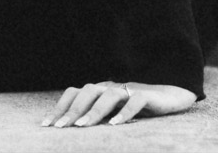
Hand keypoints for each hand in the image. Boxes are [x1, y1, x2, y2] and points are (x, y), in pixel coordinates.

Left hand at [40, 80, 196, 127]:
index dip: (60, 107)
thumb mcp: (112, 113)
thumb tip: (72, 131)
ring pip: (108, 95)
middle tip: (61, 128)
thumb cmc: (136, 108)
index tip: (47, 125)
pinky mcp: (146, 95)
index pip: (74, 94)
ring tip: (83, 127)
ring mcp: (127, 89)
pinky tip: (116, 126)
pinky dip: (124, 113)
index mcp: (99, 90)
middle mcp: (110, 86)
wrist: (169, 97)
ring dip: (94, 111)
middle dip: (73, 110)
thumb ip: (95, 118)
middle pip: (87, 92)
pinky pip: (134, 101)